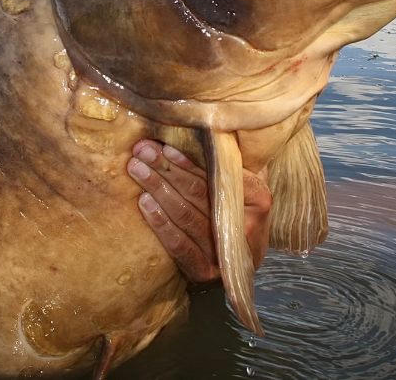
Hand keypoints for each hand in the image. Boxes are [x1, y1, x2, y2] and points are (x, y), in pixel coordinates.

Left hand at [127, 139, 272, 283]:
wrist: (242, 266)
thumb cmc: (240, 213)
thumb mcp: (248, 183)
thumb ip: (237, 158)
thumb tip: (221, 123)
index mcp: (258, 199)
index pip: (219, 176)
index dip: (189, 162)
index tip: (165, 146)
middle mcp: (244, 226)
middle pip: (198, 193)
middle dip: (166, 169)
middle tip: (141, 151)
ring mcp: (224, 252)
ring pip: (185, 215)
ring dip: (158, 189)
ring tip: (136, 169)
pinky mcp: (204, 271)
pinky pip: (178, 245)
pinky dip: (160, 223)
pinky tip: (143, 203)